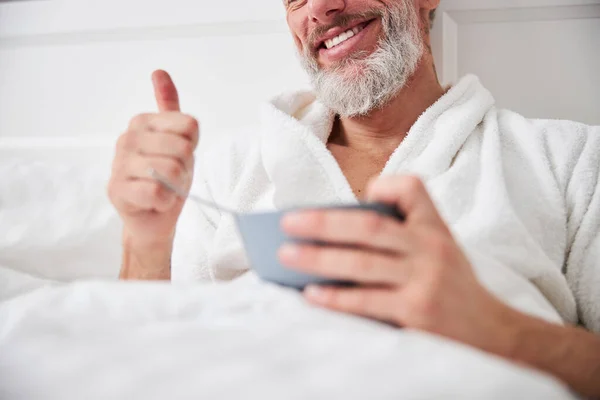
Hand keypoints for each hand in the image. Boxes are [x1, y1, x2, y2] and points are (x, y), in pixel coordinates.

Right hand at [108, 70, 198, 246]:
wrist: (152, 217)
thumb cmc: (166, 178)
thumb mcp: (176, 140)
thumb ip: (170, 108)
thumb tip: (159, 72)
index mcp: (143, 122)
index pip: (189, 125)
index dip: (192, 146)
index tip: (180, 156)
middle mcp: (127, 138)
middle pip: (183, 148)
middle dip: (185, 169)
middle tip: (173, 177)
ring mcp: (119, 163)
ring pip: (170, 170)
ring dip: (176, 186)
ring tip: (164, 189)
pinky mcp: (117, 189)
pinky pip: (156, 192)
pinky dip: (165, 201)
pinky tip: (156, 201)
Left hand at [279, 176, 513, 353]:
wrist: (492, 332)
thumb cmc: (452, 286)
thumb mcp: (438, 250)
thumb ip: (401, 236)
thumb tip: (335, 236)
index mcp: (434, 227)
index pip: (412, 189)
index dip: (383, 185)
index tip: (360, 193)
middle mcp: (430, 248)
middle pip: (369, 227)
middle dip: (323, 223)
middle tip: (287, 222)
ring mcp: (424, 280)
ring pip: (362, 263)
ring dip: (318, 258)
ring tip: (286, 256)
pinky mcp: (416, 311)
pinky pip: (367, 300)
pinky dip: (336, 297)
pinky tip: (311, 293)